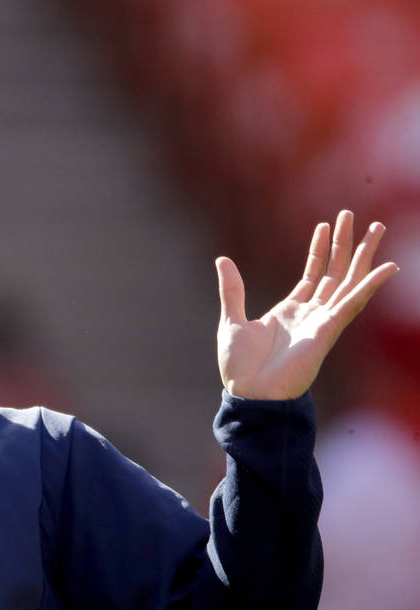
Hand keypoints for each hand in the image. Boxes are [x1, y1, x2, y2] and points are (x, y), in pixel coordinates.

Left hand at [216, 209, 398, 399]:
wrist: (249, 393)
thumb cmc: (241, 367)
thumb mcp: (231, 320)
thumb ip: (232, 290)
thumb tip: (222, 259)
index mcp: (290, 311)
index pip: (313, 274)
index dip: (320, 249)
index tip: (325, 225)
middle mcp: (311, 314)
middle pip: (336, 272)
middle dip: (345, 244)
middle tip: (352, 215)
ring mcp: (322, 321)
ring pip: (349, 282)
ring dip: (363, 256)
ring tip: (376, 228)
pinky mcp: (328, 331)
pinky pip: (353, 304)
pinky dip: (370, 285)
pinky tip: (387, 267)